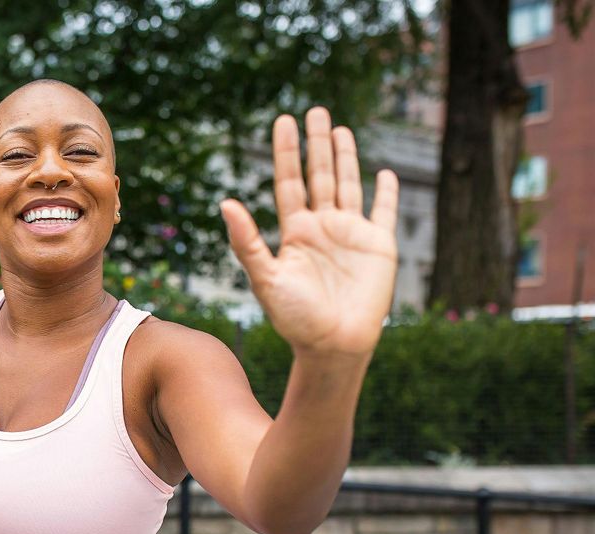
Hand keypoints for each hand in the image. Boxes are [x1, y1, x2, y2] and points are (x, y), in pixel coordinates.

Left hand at [219, 106, 398, 359]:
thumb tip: (225, 203)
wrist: (333, 345)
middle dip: (317, 144)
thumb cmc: (295, 318)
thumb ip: (246, 241)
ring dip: (345, 158)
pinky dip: (387, 193)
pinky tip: (384, 174)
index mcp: (295, 232)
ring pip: (348, 185)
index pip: (290, 181)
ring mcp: (351, 235)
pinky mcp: (379, 246)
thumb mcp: (266, 278)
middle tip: (315, 110)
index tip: (283, 120)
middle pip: (319, 175)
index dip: (287, 151)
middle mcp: (322, 228)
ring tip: (340, 128)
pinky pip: (384, 212)